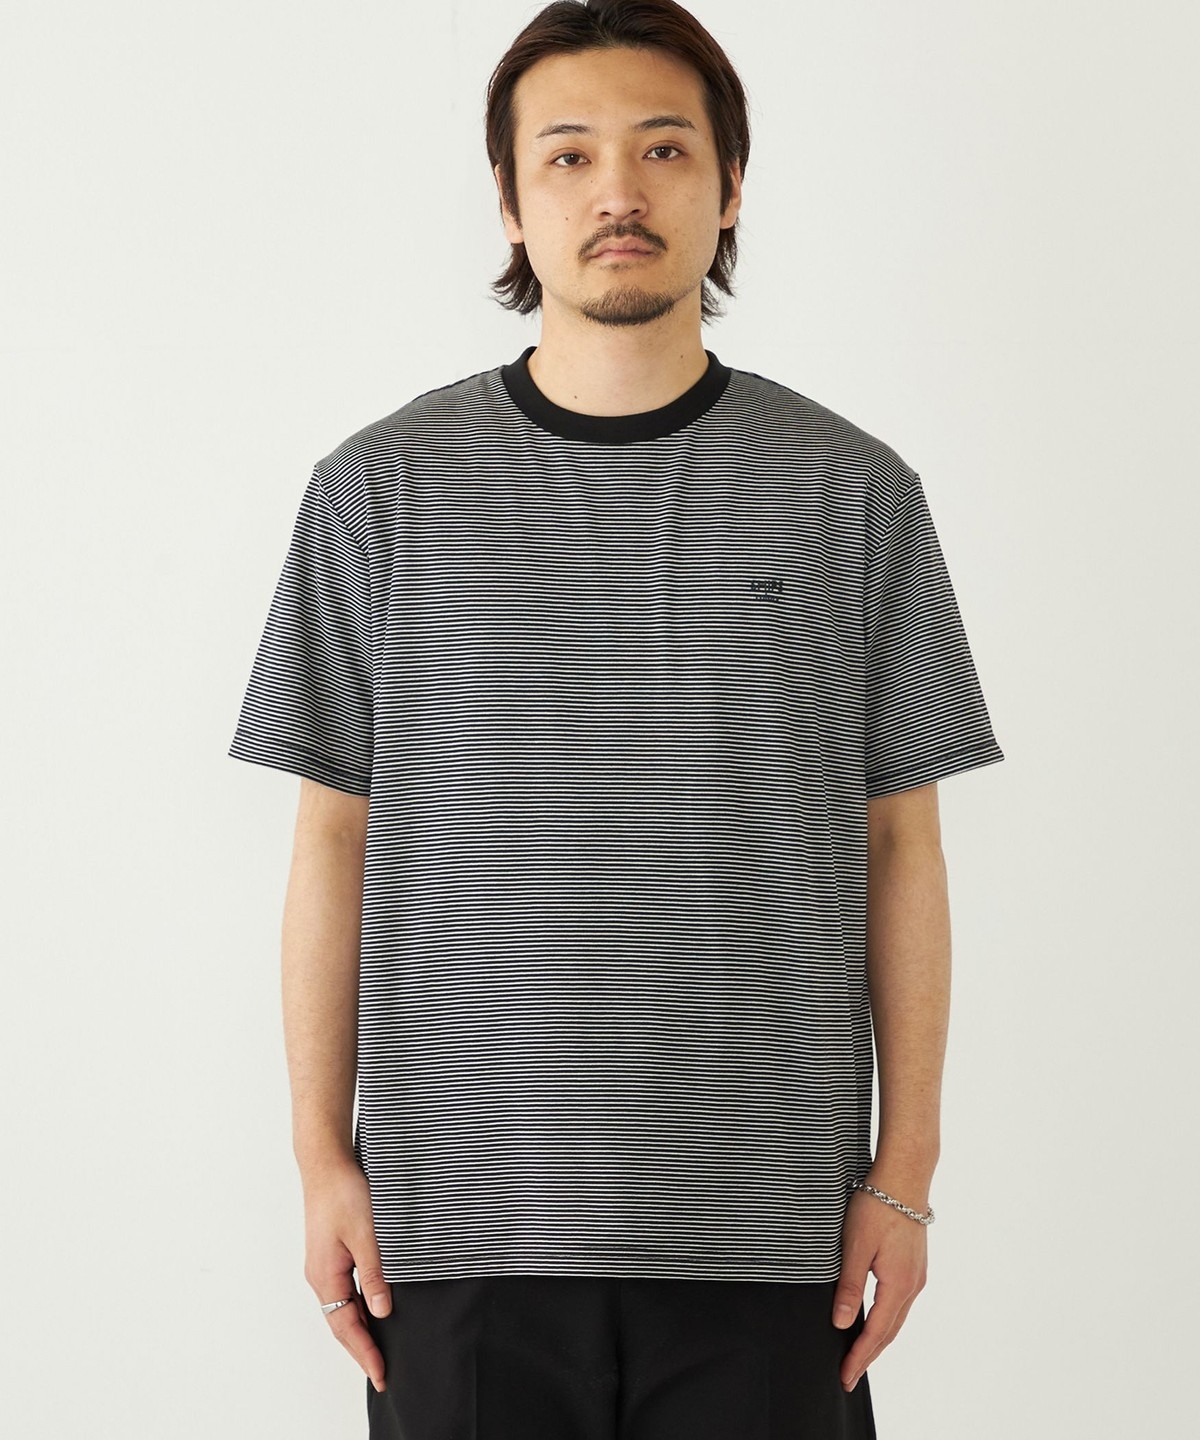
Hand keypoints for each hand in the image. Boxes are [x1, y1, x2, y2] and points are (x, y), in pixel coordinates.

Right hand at [301, 1151, 393, 1393]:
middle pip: (341, 1324)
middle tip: (382, 1375)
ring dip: (359, 1331)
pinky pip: (342, 1292)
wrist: (325, 1163)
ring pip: (341, 1309)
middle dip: (360, 1350)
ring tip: (377, 1352)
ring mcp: (323, 1265)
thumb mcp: (366, 1234)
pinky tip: (371, 1311)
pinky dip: (356, 1309)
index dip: (365, 1353)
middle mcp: (320, 1276)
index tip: (381, 1375)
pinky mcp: (329, 1254)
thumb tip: (382, 1312)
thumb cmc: (344, 1193)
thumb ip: (375, 1274)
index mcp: (326, 1276)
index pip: (347, 1327)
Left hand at [831, 1181, 928, 1391]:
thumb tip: (843, 1323)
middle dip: (869, 1356)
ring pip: (897, 1319)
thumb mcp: (856, 1246)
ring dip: (879, 1340)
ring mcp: (917, 1275)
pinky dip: (887, 1320)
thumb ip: (850, 1286)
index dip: (859, 1357)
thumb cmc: (877, 1207)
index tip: (845, 1376)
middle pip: (890, 1332)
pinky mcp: (914, 1265)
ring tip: (860, 1356)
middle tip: (849, 1377)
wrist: (904, 1177)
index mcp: (898, 1285)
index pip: (876, 1332)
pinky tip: (876, 1321)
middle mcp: (913, 1285)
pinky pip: (900, 1304)